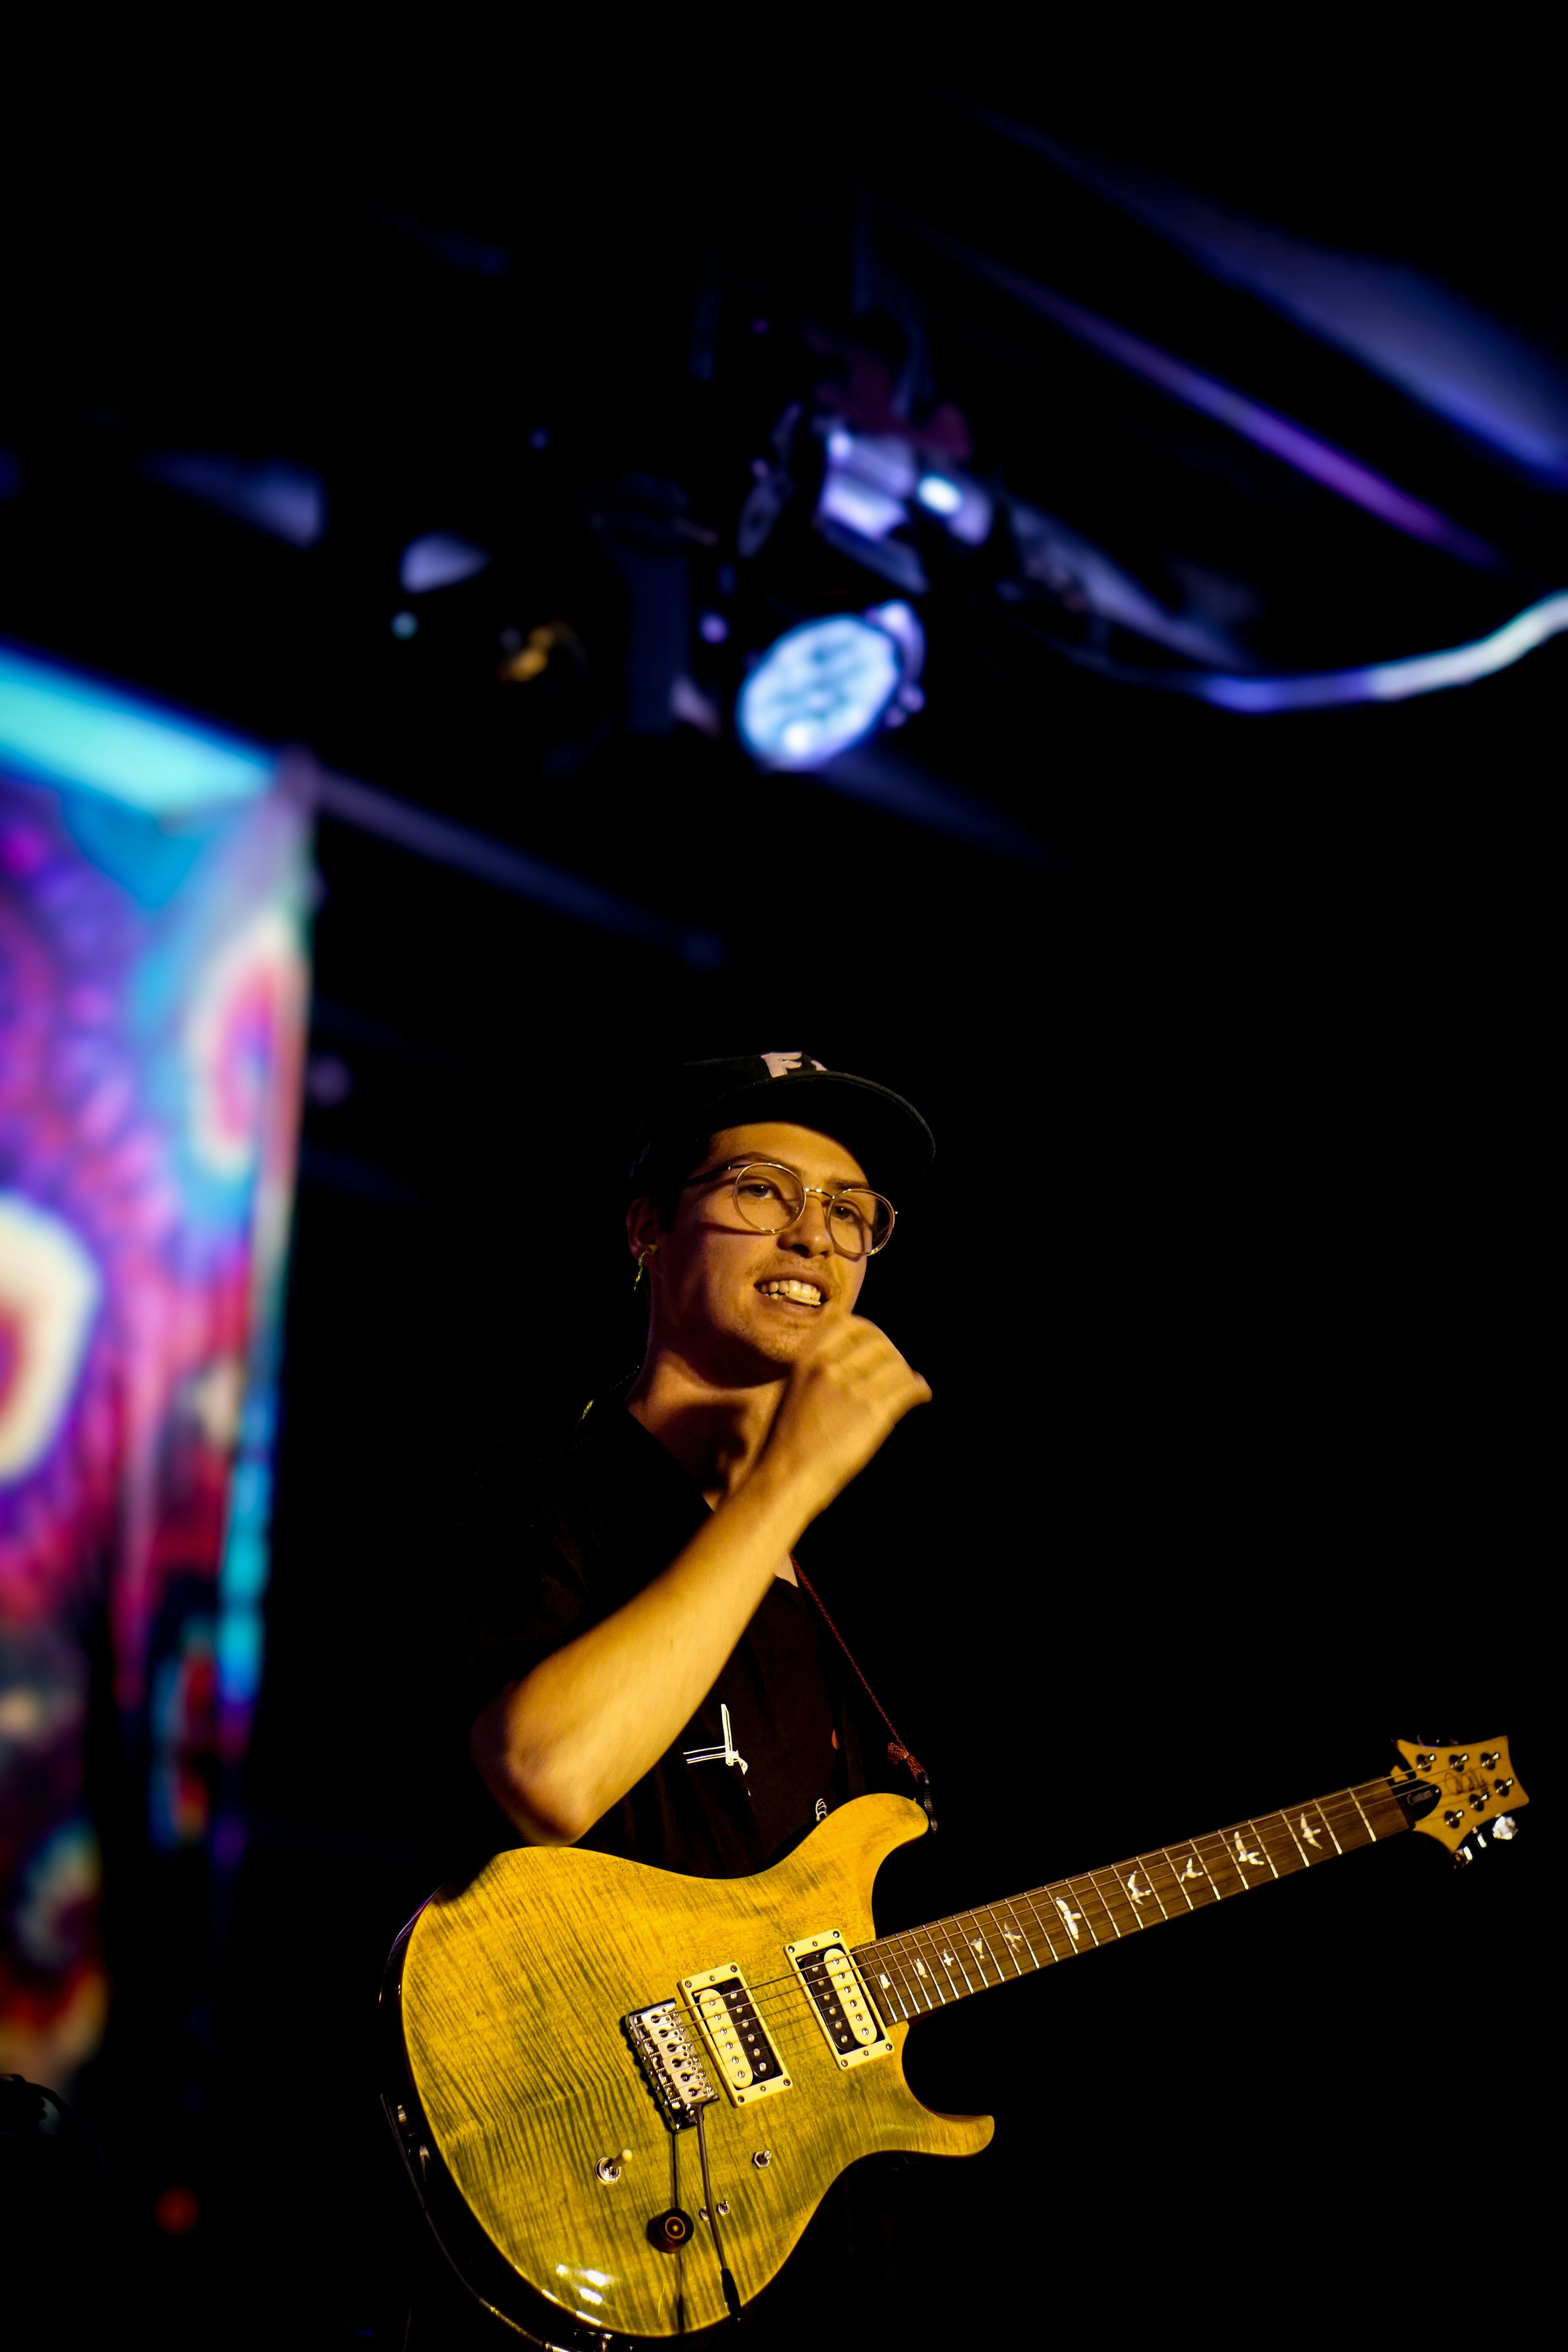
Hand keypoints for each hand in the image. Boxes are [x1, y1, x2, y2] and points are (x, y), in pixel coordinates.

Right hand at [754, 1314, 930, 1523]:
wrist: (785, 1476)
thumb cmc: (788, 1442)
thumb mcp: (794, 1391)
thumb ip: (818, 1370)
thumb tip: (850, 1361)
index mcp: (807, 1359)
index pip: (850, 1324)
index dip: (871, 1333)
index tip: (879, 1345)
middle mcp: (829, 1366)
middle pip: (878, 1342)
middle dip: (892, 1354)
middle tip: (897, 1369)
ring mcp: (851, 1388)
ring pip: (896, 1365)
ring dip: (906, 1374)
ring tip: (909, 1384)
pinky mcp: (872, 1412)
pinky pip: (907, 1388)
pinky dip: (919, 1389)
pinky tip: (921, 1395)